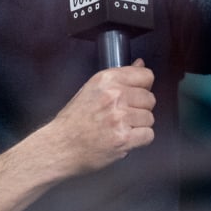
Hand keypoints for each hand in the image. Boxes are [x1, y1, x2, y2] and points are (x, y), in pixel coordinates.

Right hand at [46, 59, 156, 175]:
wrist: (60, 146)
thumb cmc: (74, 120)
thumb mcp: (92, 89)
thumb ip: (119, 77)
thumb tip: (140, 64)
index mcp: (106, 79)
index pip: (146, 76)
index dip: (144, 87)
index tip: (136, 94)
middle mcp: (114, 95)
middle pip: (150, 98)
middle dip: (140, 108)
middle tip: (123, 116)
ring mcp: (120, 117)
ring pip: (150, 118)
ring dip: (139, 125)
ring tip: (121, 128)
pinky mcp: (124, 138)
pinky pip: (148, 135)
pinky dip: (140, 140)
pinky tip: (125, 139)